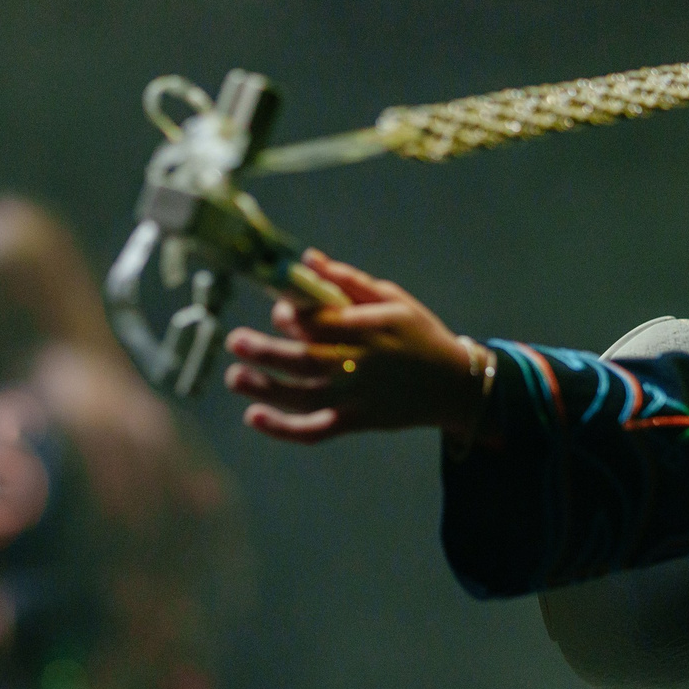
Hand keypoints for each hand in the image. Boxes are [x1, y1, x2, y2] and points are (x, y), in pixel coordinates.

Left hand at [222, 250, 484, 444]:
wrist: (453, 385)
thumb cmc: (418, 334)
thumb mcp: (392, 299)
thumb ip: (348, 281)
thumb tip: (308, 259)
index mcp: (370, 328)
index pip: (324, 322)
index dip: (295, 317)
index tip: (279, 310)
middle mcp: (361, 364)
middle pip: (307, 360)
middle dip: (268, 352)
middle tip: (236, 341)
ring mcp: (357, 397)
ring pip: (303, 396)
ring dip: (265, 388)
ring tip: (234, 376)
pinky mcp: (356, 422)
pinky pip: (315, 429)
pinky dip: (283, 428)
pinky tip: (254, 417)